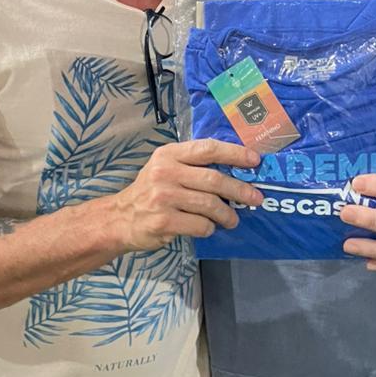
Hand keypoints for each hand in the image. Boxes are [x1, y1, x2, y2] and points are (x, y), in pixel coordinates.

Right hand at [110, 139, 263, 251]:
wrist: (119, 218)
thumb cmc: (150, 191)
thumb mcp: (165, 167)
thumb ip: (193, 164)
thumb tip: (234, 167)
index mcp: (169, 154)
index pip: (208, 149)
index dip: (234, 153)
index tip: (255, 160)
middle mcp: (165, 172)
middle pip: (214, 179)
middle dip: (240, 189)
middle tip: (256, 198)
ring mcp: (164, 197)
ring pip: (209, 204)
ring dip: (227, 214)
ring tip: (233, 220)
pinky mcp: (164, 221)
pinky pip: (199, 225)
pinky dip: (209, 227)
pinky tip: (208, 227)